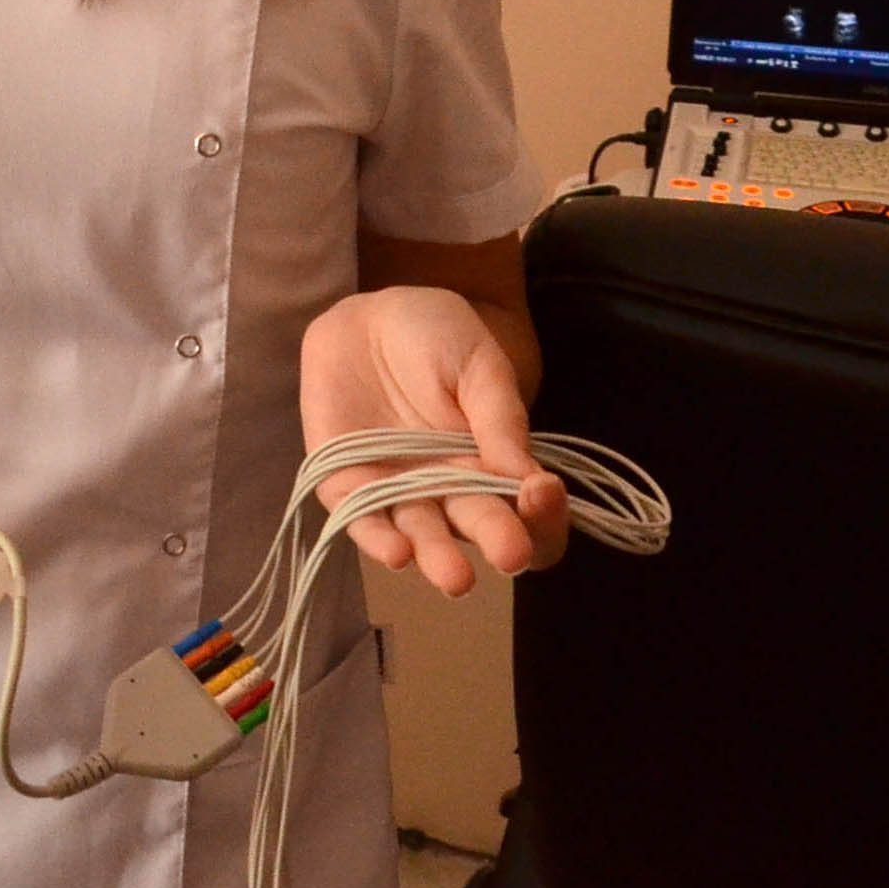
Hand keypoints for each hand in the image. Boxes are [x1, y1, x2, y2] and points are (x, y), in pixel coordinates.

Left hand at [297, 287, 568, 595]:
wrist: (367, 312)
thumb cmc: (436, 336)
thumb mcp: (480, 366)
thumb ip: (501, 420)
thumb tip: (532, 482)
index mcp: (492, 467)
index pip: (529, 518)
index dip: (544, 517)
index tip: (543, 493)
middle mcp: (448, 491)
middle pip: (478, 532)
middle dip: (497, 543)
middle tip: (509, 553)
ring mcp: (396, 490)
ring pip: (421, 538)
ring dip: (437, 558)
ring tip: (455, 576)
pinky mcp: (344, 482)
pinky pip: (359, 518)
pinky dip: (377, 538)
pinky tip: (397, 552)